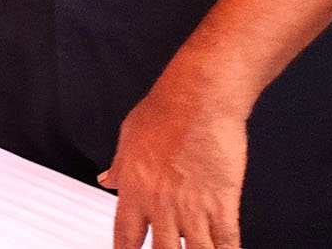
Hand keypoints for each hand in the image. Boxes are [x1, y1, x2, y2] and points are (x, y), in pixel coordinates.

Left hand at [104, 71, 248, 248]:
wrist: (198, 98)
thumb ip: (119, 166)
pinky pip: (225, 242)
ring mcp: (191, 206)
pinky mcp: (222, 203)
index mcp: (133, 186)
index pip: (124, 235)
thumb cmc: (164, 111)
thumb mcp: (128, 136)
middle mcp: (160, 202)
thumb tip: (106, 179)